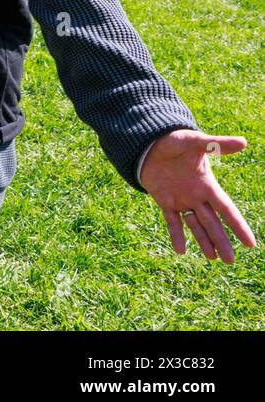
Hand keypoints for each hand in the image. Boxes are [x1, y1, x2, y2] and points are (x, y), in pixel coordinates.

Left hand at [140, 129, 255, 262]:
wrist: (149, 142)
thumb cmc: (174, 140)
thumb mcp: (195, 142)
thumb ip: (217, 145)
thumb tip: (244, 142)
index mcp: (207, 184)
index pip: (226, 209)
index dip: (238, 226)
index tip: (250, 244)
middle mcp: (197, 195)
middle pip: (212, 223)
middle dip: (221, 241)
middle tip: (230, 261)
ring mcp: (181, 199)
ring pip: (195, 225)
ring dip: (204, 241)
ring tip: (213, 259)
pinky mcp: (164, 200)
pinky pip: (172, 221)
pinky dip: (176, 235)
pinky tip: (180, 250)